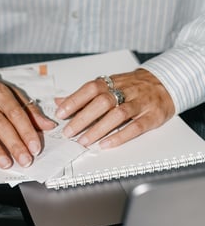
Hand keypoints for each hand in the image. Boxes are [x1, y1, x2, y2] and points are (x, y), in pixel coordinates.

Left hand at [54, 68, 174, 148]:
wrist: (166, 82)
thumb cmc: (133, 86)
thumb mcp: (110, 85)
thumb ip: (84, 95)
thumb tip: (59, 102)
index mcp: (113, 82)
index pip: (91, 88)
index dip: (75, 100)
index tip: (60, 113)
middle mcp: (127, 90)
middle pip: (102, 102)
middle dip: (83, 118)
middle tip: (68, 132)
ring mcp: (141, 103)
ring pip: (118, 114)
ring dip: (98, 129)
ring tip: (83, 141)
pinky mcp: (152, 116)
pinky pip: (136, 127)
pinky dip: (120, 136)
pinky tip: (105, 144)